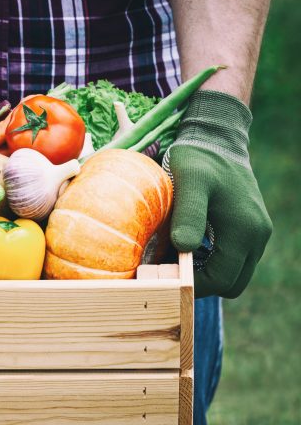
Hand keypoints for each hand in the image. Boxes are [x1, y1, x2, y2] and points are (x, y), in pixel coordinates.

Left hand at [165, 90, 271, 297]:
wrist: (216, 139)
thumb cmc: (198, 160)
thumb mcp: (188, 184)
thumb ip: (188, 215)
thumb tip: (183, 249)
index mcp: (244, 231)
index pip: (222, 280)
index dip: (194, 285)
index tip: (166, 276)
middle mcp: (257, 236)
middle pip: (231, 284)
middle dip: (201, 282)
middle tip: (170, 269)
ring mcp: (257, 233)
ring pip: (234, 273)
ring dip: (206, 272)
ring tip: (175, 256)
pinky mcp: (250, 228)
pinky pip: (233, 258)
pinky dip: (212, 260)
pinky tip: (186, 244)